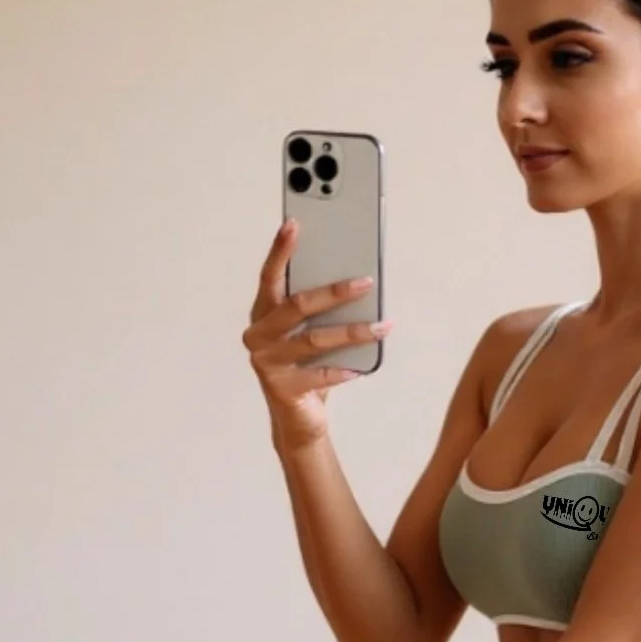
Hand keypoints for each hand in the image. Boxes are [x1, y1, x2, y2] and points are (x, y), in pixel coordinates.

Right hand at [243, 220, 392, 446]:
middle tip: (366, 282)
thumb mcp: (310, 331)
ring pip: (314, 340)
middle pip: (297, 306)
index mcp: (263, 313)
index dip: (281, 250)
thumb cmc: (306, 366)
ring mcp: (266, 362)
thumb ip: (318, 309)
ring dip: (352, 332)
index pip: (270, 276)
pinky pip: (318, 375)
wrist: (297, 417)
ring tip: (381, 326)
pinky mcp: (281, 388)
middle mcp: (258, 335)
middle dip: (334, 292)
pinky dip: (342, 370)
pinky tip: (361, 368)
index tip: (295, 224)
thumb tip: (356, 280)